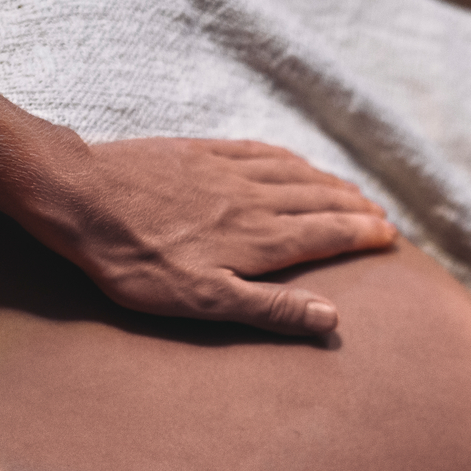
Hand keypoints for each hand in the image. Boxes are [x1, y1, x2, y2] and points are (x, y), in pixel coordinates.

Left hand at [18, 134, 397, 335]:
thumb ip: (271, 310)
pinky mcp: (201, 154)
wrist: (80, 198)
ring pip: (296, 174)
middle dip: (356, 208)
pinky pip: (260, 152)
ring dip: (330, 182)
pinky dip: (290, 158)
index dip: (363, 235)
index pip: (329, 234)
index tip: (390, 238)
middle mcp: (255, 201)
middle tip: (382, 216)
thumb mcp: (204, 302)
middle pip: (321, 200)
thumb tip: (331, 318)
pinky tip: (296, 161)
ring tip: (352, 191)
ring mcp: (228, 172)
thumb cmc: (137, 262)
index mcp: (261, 240)